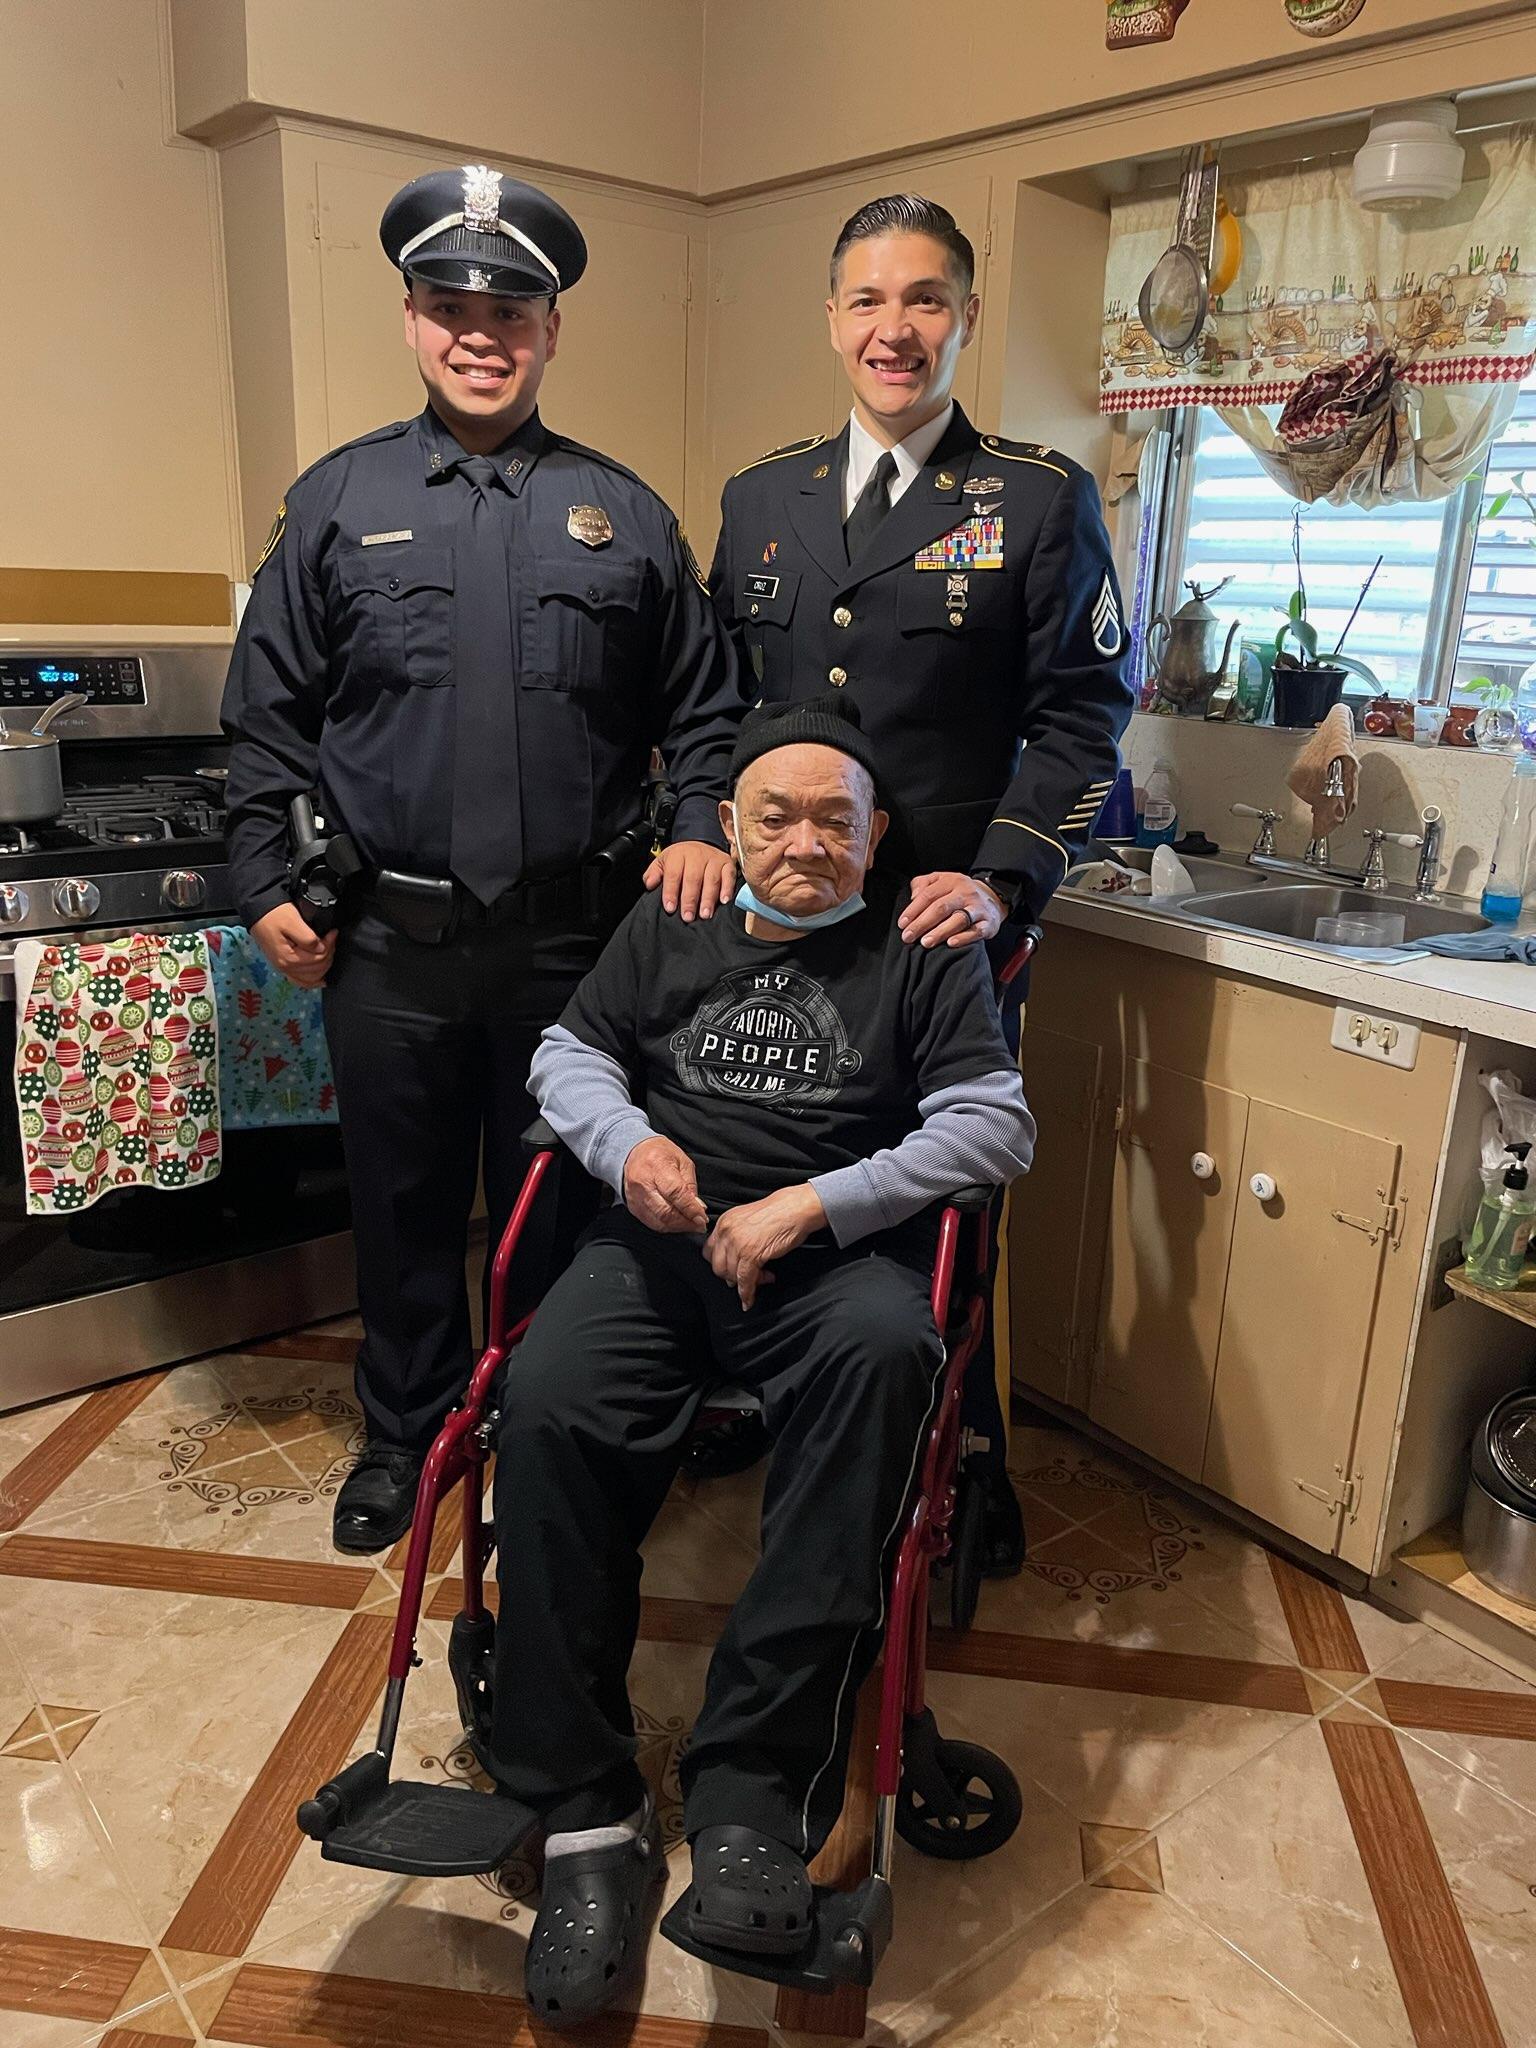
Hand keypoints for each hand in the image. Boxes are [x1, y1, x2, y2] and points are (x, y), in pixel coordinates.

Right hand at [251, 903, 337, 987]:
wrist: (259, 911)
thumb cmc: (273, 914)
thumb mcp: (293, 921)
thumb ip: (308, 938)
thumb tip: (321, 948)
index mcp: (288, 959)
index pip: (319, 959)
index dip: (329, 945)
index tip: (332, 933)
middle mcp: (285, 967)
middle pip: (317, 969)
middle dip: (329, 953)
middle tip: (331, 938)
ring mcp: (284, 968)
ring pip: (312, 978)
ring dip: (324, 964)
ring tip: (327, 949)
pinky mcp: (284, 965)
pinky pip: (301, 980)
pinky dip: (313, 980)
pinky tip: (321, 979)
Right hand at [623, 1135, 708, 1234]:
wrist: (635, 1152)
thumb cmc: (660, 1154)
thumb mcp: (683, 1161)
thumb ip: (690, 1185)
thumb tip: (698, 1208)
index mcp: (657, 1165)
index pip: (675, 1193)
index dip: (691, 1209)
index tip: (702, 1218)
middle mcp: (643, 1183)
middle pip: (665, 1211)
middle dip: (686, 1222)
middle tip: (699, 1225)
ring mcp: (635, 1197)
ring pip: (658, 1221)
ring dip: (678, 1227)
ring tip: (690, 1225)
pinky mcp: (632, 1207)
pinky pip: (651, 1223)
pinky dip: (667, 1226)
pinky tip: (677, 1223)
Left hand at [644, 840, 734, 921]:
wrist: (701, 843)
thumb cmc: (681, 859)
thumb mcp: (663, 861)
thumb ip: (654, 873)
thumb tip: (649, 884)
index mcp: (678, 854)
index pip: (673, 874)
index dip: (671, 892)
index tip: (670, 908)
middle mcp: (697, 855)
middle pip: (693, 878)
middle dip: (690, 899)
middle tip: (688, 916)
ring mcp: (713, 859)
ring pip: (711, 879)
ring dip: (708, 898)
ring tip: (705, 914)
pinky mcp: (727, 863)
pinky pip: (729, 876)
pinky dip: (727, 889)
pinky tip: (724, 901)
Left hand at [706, 1185, 825, 1309]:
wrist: (796, 1208)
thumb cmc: (779, 1213)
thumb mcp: (747, 1220)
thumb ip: (736, 1237)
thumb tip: (733, 1262)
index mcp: (724, 1222)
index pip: (709, 1251)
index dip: (720, 1264)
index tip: (730, 1270)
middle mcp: (727, 1232)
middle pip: (717, 1266)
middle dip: (732, 1277)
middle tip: (748, 1278)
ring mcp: (737, 1243)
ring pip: (731, 1275)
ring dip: (746, 1283)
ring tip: (763, 1278)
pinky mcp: (751, 1254)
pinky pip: (744, 1280)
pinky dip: (747, 1293)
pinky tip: (750, 1298)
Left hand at [898, 872, 1006, 949]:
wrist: (993, 897)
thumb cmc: (959, 892)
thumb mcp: (941, 880)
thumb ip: (923, 884)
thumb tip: (913, 897)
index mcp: (952, 881)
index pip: (929, 895)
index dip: (914, 910)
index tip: (902, 924)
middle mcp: (966, 893)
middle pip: (941, 908)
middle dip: (922, 923)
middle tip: (908, 937)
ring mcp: (978, 908)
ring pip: (958, 919)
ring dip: (940, 932)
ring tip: (925, 942)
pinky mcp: (988, 923)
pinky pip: (976, 931)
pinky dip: (964, 938)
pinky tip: (951, 943)